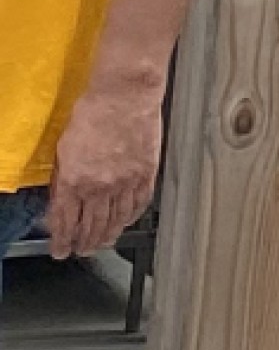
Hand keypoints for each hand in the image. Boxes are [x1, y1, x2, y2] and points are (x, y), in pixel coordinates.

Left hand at [44, 76, 164, 258]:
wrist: (124, 97)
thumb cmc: (92, 113)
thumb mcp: (64, 147)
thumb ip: (64, 176)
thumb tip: (62, 198)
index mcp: (76, 180)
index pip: (66, 220)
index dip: (62, 239)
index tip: (61, 250)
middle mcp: (101, 187)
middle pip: (92, 225)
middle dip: (84, 243)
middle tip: (82, 252)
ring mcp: (126, 183)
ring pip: (115, 220)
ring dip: (107, 235)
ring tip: (102, 244)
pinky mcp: (146, 175)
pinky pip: (138, 204)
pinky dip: (130, 217)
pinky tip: (125, 222)